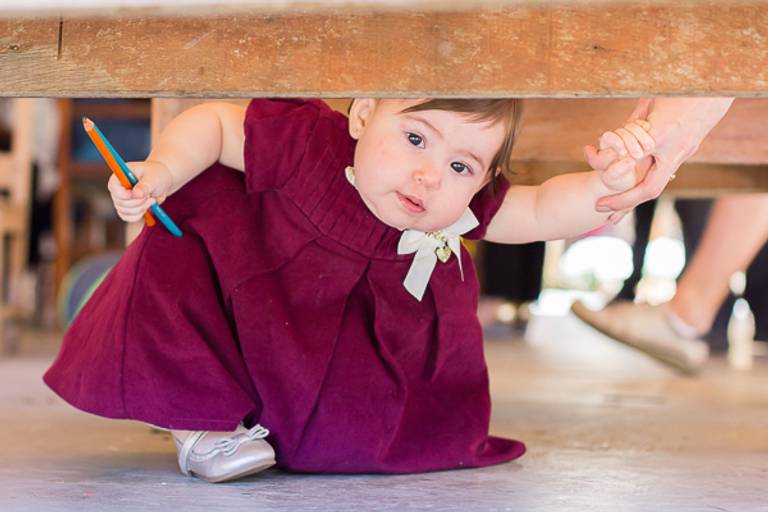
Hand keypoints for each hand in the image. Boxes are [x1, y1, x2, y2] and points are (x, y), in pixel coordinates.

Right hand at [108, 160, 172, 222]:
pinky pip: (128, 218)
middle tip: (150, 196)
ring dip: (141, 208)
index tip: (140, 195)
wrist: (163, 183)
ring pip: (124, 211)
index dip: (126, 195)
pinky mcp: (126, 209)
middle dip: (138, 202)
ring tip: (151, 199)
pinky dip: (139, 215)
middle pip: (120, 202)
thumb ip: (145, 185)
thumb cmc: (157, 175)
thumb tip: (136, 194)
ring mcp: (120, 200)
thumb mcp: (153, 178)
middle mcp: (117, 188)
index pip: (114, 188)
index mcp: (119, 176)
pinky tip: (148, 207)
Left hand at [591, 97, 733, 211]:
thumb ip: (631, 122)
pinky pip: (663, 174)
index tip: (593, 172)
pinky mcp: (687, 151)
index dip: (613, 168)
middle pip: (650, 187)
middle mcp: (676, 149)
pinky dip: (645, 186)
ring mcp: (684, 153)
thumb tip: (609, 139)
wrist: (716, 87)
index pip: (634, 158)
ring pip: (657, 185)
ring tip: (612, 214)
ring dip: (633, 200)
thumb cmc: (678, 87)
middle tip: (600, 206)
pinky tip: (631, 195)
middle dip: (624, 201)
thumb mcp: (649, 99)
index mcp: (664, 133)